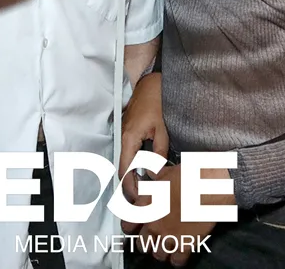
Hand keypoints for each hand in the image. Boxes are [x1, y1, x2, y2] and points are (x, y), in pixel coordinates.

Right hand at [120, 73, 167, 230]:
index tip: (136, 200)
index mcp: (129, 138)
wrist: (151, 83)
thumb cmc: (157, 103)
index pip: (125, 169)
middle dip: (128, 185)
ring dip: (130, 175)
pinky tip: (141, 171)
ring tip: (141, 190)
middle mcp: (122, 137)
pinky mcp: (128, 130)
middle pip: (122, 167)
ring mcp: (124, 133)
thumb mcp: (162, 130)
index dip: (129, 186)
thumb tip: (155, 172)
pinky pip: (128, 151)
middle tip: (138, 201)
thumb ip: (158, 152)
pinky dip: (132, 164)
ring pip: (124, 160)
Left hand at [133, 164, 232, 265]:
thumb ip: (154, 180)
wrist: (206, 186)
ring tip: (164, 248)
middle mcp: (154, 223)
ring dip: (160, 252)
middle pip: (141, 244)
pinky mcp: (186, 243)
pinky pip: (177, 261)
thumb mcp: (164, 173)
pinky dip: (177, 260)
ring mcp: (169, 235)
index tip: (134, 227)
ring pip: (158, 254)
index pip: (128, 225)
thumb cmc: (187, 176)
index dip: (130, 227)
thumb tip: (151, 176)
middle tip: (150, 240)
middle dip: (145, 243)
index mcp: (146, 206)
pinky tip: (177, 257)